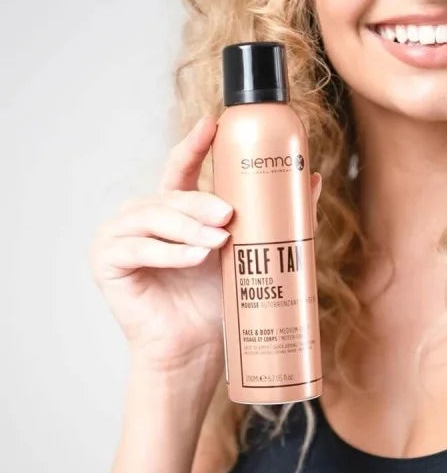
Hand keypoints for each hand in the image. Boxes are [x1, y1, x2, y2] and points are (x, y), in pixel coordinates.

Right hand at [89, 114, 322, 397]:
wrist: (197, 349)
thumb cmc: (221, 301)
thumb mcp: (250, 252)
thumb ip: (276, 215)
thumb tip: (314, 180)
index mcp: (173, 209)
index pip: (181, 168)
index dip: (195, 144)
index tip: (213, 123)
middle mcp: (143, 216)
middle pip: (171, 196)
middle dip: (200, 204)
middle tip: (229, 216)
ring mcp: (120, 236)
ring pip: (154, 219)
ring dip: (187, 228)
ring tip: (217, 242)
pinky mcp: (107, 262)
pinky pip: (137, 249)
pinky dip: (167, 253)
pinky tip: (193, 258)